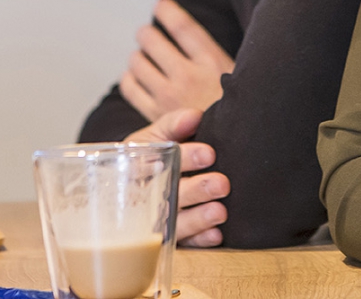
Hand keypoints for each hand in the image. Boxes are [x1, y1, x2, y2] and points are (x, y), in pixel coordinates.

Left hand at [119, 0, 235, 119]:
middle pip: (152, 40)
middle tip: (149, 36)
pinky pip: (130, 87)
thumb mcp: (242, 79)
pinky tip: (138, 79)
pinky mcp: (154, 116)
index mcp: (211, 63)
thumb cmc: (242, 113)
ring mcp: (167, 97)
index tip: (161, 6)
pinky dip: (130, 79)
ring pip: (137, 62)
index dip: (168, 11)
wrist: (235, 153)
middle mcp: (186, 76)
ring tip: (145, 58)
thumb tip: (204, 40)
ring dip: (139, 56)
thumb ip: (221, 59)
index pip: (182, 26)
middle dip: (148, 34)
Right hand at [126, 109, 230, 247]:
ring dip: (198, 219)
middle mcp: (146, 195)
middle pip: (169, 195)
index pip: (159, 162)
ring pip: (176, 222)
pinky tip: (216, 235)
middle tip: (221, 183)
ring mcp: (158, 218)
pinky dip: (200, 240)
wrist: (141, 176)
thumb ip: (175, 123)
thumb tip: (195, 116)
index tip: (209, 153)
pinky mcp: (171, 236)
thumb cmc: (152, 153)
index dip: (185, 158)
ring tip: (220, 211)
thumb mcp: (156, 134)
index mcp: (139, 166)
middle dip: (196, 190)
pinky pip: (185, 243)